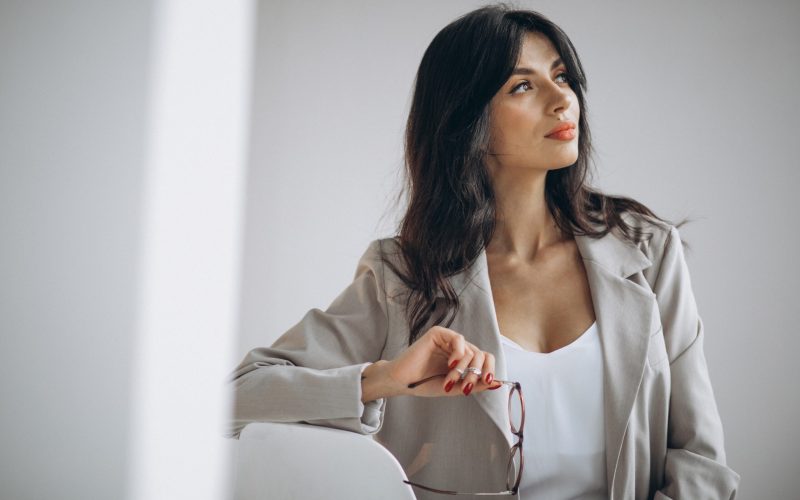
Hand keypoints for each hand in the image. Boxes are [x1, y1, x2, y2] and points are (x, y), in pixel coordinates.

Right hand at [387, 325, 502, 396]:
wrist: (403, 382)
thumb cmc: (425, 384)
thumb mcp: (455, 388)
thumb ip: (476, 384)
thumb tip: (499, 382)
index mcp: (463, 360)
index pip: (486, 359)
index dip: (490, 370)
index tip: (487, 382)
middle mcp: (458, 349)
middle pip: (482, 355)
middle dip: (476, 373)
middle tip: (465, 386)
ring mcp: (448, 340)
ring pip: (471, 351)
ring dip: (462, 369)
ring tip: (448, 380)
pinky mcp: (438, 333)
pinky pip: (458, 340)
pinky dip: (458, 354)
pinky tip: (450, 365)